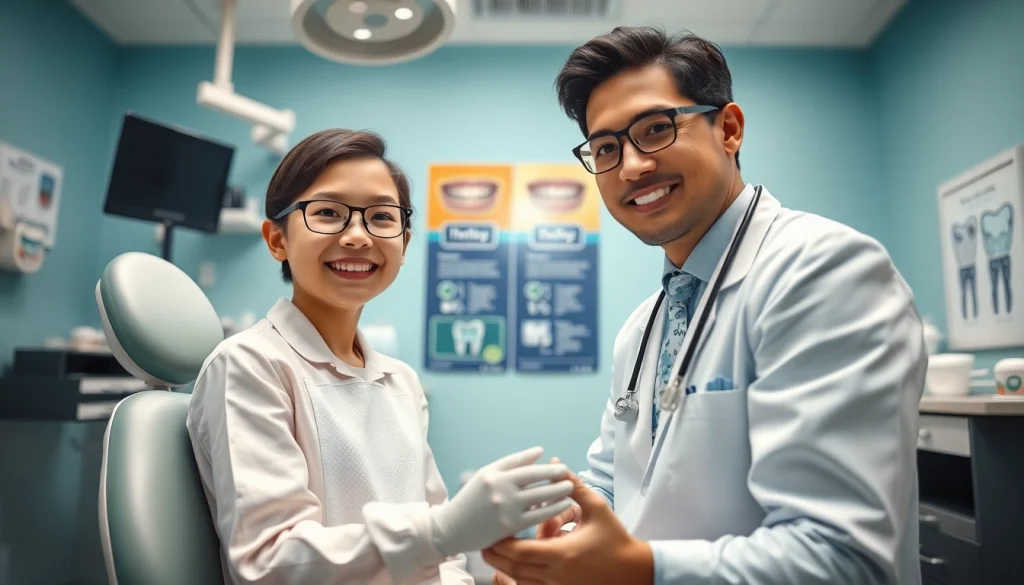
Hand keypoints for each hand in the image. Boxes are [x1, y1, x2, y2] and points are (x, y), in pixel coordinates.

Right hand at [430, 447, 573, 555]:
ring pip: (540, 495)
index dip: (539, 462)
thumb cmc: (470, 501)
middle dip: (554, 474)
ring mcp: (505, 506)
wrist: (451, 529)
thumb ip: (511, 464)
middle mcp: (499, 487)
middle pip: (534, 476)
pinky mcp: (511, 524)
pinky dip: (554, 508)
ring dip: (558, 490)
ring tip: (570, 487)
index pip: (521, 462)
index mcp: (492, 473)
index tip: (554, 461)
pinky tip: (564, 505)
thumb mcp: (485, 477)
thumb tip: (539, 453)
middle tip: (568, 472)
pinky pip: (538, 514)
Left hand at [481, 472, 652, 584]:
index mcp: (562, 554)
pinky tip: (512, 567)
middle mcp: (556, 574)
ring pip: (521, 580)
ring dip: (505, 567)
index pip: (521, 551)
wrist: (632, 571)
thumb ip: (574, 487)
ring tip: (492, 553)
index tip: (492, 531)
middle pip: (515, 569)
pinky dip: (520, 577)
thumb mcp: (597, 509)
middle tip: (483, 542)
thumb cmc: (615, 539)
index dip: (502, 543)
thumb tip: (556, 466)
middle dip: (496, 556)